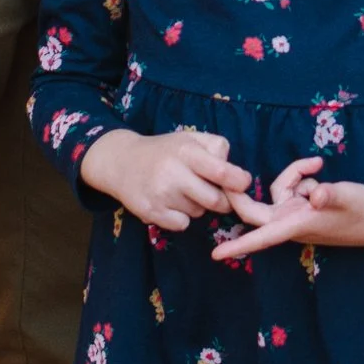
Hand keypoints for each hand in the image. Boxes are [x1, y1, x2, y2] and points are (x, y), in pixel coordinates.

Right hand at [82, 125, 253, 228]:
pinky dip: (182, 218)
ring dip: (198, 206)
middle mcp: (173, 172)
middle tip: (213, 192)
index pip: (220, 171)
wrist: (121, 162)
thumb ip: (217, 149)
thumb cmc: (165, 151)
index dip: (238, 182)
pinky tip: (170, 203)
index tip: (241, 183)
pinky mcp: (151, 212)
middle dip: (221, 200)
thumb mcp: (190, 138)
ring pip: (199, 212)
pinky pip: (183, 224)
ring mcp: (161, 194)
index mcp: (186, 150)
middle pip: (215, 200)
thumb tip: (237, 176)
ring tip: (182, 191)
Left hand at [213, 157, 363, 257]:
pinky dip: (301, 176)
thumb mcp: (349, 197)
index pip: (262, 237)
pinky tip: (319, 170)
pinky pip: (290, 187)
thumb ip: (331, 194)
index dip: (239, 245)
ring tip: (317, 165)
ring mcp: (295, 214)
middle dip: (241, 193)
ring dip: (293, 175)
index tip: (216, 255)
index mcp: (297, 225)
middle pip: (255, 210)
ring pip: (277, 191)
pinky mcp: (301, 206)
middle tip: (227, 174)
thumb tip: (315, 195)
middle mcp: (291, 222)